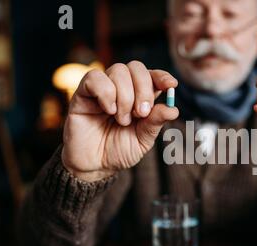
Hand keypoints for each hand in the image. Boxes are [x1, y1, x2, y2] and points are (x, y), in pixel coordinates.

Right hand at [62, 61, 178, 181]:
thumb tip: (173, 109)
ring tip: (122, 120)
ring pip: (118, 70)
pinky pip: (94, 76)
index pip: (153, 76)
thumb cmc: (118, 151)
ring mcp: (102, 88)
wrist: (94, 165)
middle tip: (141, 113)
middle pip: (136, 68)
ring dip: (125, 96)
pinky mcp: (83, 92)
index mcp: (140, 97)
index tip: (171, 85)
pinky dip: (106, 92)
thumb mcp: (142, 140)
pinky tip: (108, 111)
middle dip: (144, 89)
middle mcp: (122, 88)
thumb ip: (155, 123)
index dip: (162, 77)